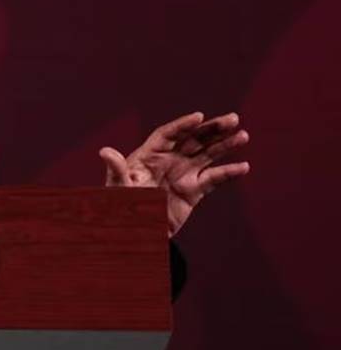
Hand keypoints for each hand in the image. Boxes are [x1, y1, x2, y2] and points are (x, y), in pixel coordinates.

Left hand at [99, 112, 249, 236]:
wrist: (135, 233)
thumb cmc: (120, 207)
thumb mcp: (118, 188)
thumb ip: (116, 170)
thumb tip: (105, 152)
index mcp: (148, 155)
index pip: (168, 134)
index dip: (183, 124)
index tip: (199, 116)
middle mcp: (168, 160)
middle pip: (193, 139)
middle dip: (212, 129)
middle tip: (232, 119)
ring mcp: (182, 174)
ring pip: (207, 155)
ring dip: (225, 146)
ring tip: (243, 136)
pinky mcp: (193, 191)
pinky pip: (214, 178)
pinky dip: (228, 172)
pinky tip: (243, 167)